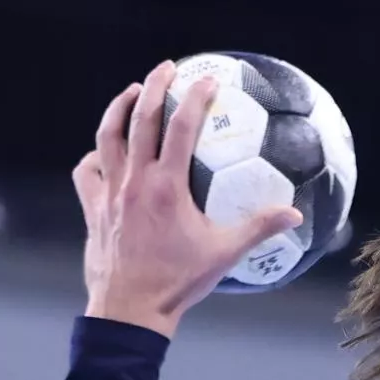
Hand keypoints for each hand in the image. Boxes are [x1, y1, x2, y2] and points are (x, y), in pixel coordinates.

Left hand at [74, 63, 304, 334]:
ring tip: (132, 93)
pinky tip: (103, 155)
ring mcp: (109, 192)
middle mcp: (134, 181)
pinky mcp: (93, 208)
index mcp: (167, 187)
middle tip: (166, 68)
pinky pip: (86, 172)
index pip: (181, 128)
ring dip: (119, 108)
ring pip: (107, 136)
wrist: (129, 310)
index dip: (195, 98)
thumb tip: (294, 215)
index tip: (208, 80)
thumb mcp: (223, 255)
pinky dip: (94, 157)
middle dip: (154, 86)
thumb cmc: (177, 283)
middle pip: (140, 119)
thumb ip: (258, 229)